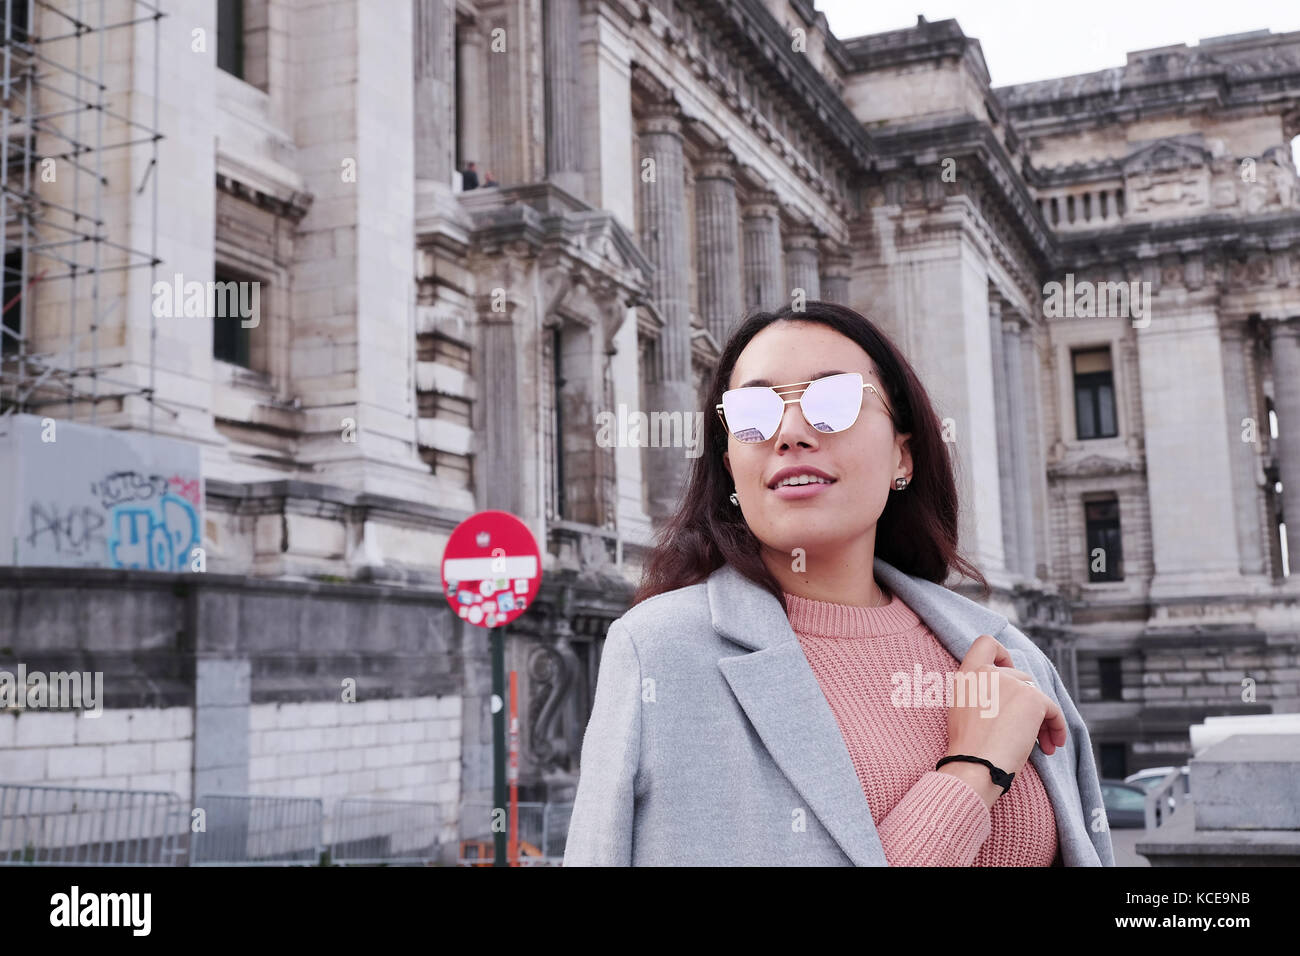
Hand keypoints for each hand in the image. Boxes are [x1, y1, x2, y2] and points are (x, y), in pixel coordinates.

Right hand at [937, 634, 1066, 808]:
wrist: (974, 764)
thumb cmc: (967, 748)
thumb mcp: (962, 710)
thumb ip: (979, 693)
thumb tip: (1006, 699)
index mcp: (968, 675)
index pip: (986, 643)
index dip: (1002, 655)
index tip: (1007, 673)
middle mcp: (989, 672)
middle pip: (1021, 677)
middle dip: (1028, 703)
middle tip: (1029, 730)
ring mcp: (1012, 683)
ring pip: (1038, 697)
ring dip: (1042, 720)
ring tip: (1043, 744)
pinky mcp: (1033, 699)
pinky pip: (1053, 710)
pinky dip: (1057, 727)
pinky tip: (1053, 745)